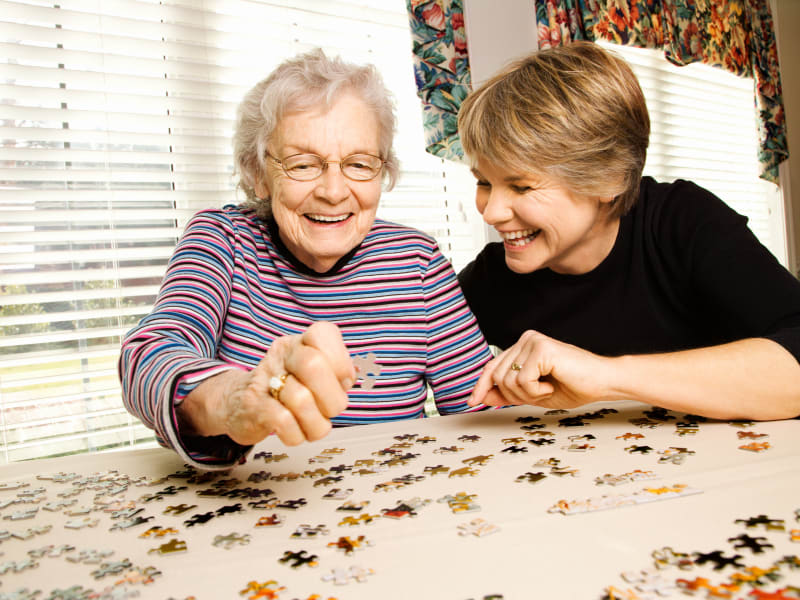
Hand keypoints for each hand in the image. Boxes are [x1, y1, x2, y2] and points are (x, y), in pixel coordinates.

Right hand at [215, 321, 354, 445]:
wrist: (238, 403)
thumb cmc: (287, 389)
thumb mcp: (314, 373)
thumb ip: (337, 372)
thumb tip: (353, 374)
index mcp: (301, 342)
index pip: (323, 333)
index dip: (341, 362)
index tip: (343, 381)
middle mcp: (282, 355)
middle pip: (313, 365)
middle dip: (333, 397)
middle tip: (330, 409)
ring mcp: (265, 379)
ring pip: (301, 400)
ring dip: (316, 422)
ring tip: (312, 423)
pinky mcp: (253, 406)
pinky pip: (284, 422)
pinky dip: (297, 434)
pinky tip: (295, 431)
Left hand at [468, 330, 612, 409]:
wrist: (604, 383)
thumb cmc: (573, 387)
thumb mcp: (533, 395)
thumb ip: (508, 393)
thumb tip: (481, 397)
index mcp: (522, 347)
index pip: (492, 367)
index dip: (481, 386)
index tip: (471, 402)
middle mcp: (525, 339)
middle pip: (497, 376)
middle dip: (513, 396)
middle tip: (539, 395)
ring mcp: (533, 341)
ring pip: (507, 380)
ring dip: (527, 395)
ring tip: (548, 389)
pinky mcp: (541, 348)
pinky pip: (522, 380)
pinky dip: (536, 391)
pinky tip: (552, 385)